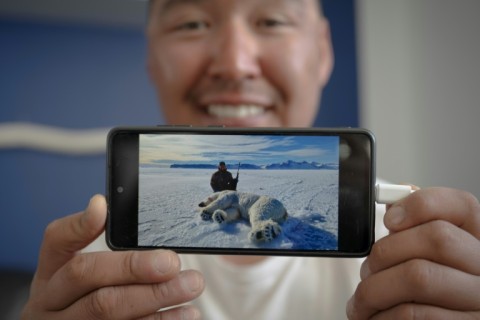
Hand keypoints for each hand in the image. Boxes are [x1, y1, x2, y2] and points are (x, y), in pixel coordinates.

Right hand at [22, 195, 203, 319]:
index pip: (57, 240)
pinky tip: (185, 312)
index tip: (102, 207)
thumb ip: (98, 244)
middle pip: (88, 276)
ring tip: (191, 285)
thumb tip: (103, 206)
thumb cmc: (85, 299)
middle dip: (134, 267)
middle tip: (172, 262)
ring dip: (156, 296)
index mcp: (51, 272)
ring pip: (108, 310)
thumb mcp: (81, 274)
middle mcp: (52, 301)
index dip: (78, 224)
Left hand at [347, 187, 479, 318]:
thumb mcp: (426, 259)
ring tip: (364, 299)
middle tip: (367, 269)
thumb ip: (414, 232)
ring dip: (375, 289)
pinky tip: (377, 317)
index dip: (420, 205)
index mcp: (478, 243)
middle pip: (437, 238)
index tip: (389, 219)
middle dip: (386, 251)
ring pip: (419, 277)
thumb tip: (393, 207)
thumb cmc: (423, 298)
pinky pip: (414, 314)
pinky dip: (383, 316)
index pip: (462, 205)